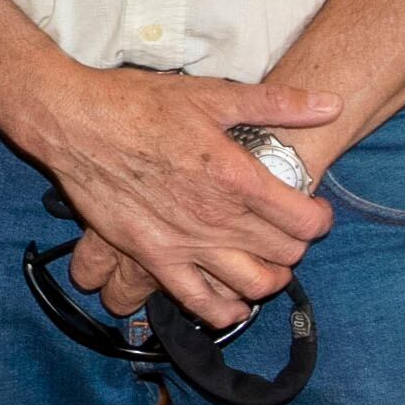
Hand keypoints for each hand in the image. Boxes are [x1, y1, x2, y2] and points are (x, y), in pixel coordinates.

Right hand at [30, 67, 338, 327]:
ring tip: (262, 262)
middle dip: (295, 245)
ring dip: (269, 278)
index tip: (312, 209)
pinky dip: (225, 310)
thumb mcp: (210, 94)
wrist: (73, 121)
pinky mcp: (152, 257)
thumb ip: (276, 105)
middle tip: (283, 230)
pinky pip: (201, 303)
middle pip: (287, 255)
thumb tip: (331, 105)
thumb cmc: (138, 104)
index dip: (320, 217)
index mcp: (238, 177)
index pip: (307, 221)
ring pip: (255, 285)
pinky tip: (232, 300)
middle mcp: (217, 217)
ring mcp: (185, 242)